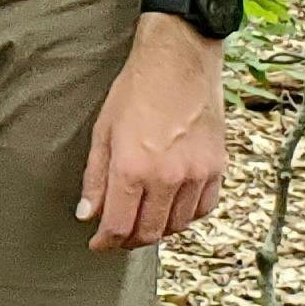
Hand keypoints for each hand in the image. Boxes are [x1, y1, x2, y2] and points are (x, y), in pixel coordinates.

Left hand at [77, 23, 227, 251]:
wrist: (179, 61)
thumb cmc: (137, 90)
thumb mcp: (103, 131)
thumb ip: (95, 178)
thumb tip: (87, 214)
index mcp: (133, 168)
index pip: (118, 226)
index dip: (105, 242)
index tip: (98, 244)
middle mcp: (167, 177)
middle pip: (148, 232)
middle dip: (128, 240)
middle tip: (118, 236)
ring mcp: (196, 174)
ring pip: (177, 226)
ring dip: (157, 230)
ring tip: (143, 220)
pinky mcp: (217, 168)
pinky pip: (203, 209)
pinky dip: (186, 216)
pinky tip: (172, 208)